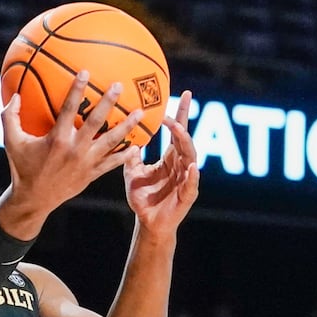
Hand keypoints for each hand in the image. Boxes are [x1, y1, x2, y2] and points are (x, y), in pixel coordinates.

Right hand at [0, 72, 141, 235]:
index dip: (77, 89)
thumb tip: (14, 95)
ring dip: (127, 127)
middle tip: (119, 86)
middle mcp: (74, 149)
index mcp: (57, 139)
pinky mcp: (92, 174)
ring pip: (111, 142)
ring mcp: (86, 163)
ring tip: (140, 113)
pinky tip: (137, 146)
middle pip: (96, 122)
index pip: (69, 109)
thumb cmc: (22, 168)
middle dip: (108, 102)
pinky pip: (112, 163)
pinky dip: (125, 155)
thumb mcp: (12, 142)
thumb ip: (10, 117)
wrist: (34, 200)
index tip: (85, 72)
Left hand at [123, 90, 199, 235]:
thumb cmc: (143, 198)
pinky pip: (192, 184)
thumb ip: (131, 155)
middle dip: (183, 123)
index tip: (184, 94)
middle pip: (186, 139)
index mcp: (170, 158)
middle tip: (180, 105)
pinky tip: (191, 167)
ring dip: (185, 142)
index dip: (181, 114)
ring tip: (178, 129)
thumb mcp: (132, 173)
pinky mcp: (187, 196)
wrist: (148, 223)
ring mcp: (186, 180)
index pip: (177, 132)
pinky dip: (193, 175)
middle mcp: (181, 165)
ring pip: (190, 157)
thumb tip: (123, 134)